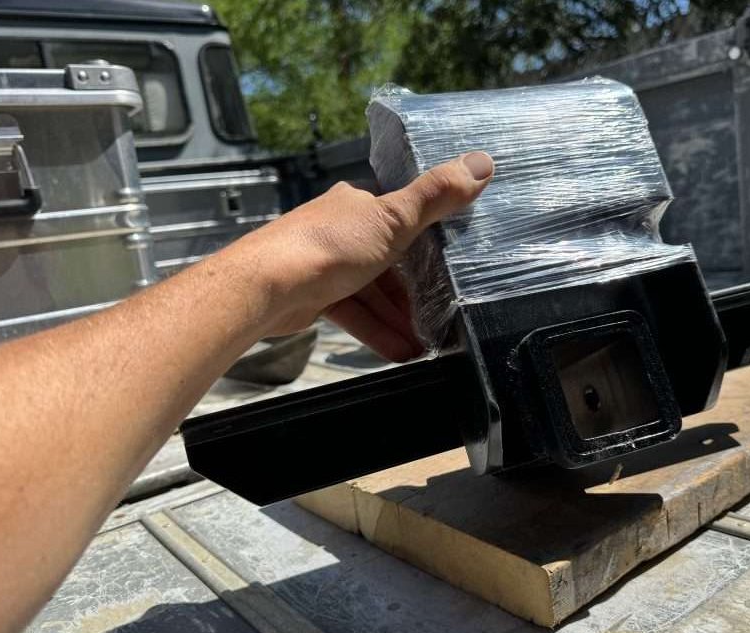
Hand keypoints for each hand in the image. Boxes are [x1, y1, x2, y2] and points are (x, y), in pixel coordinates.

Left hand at [238, 151, 494, 360]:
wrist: (266, 286)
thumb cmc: (330, 246)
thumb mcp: (395, 219)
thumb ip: (437, 196)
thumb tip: (483, 163)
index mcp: (359, 205)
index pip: (402, 220)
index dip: (428, 245)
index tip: (451, 270)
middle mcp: (341, 230)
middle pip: (389, 262)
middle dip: (414, 293)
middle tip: (441, 317)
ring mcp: (326, 264)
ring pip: (372, 293)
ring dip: (398, 318)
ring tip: (425, 344)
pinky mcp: (314, 296)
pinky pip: (354, 314)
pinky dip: (376, 331)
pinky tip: (399, 351)